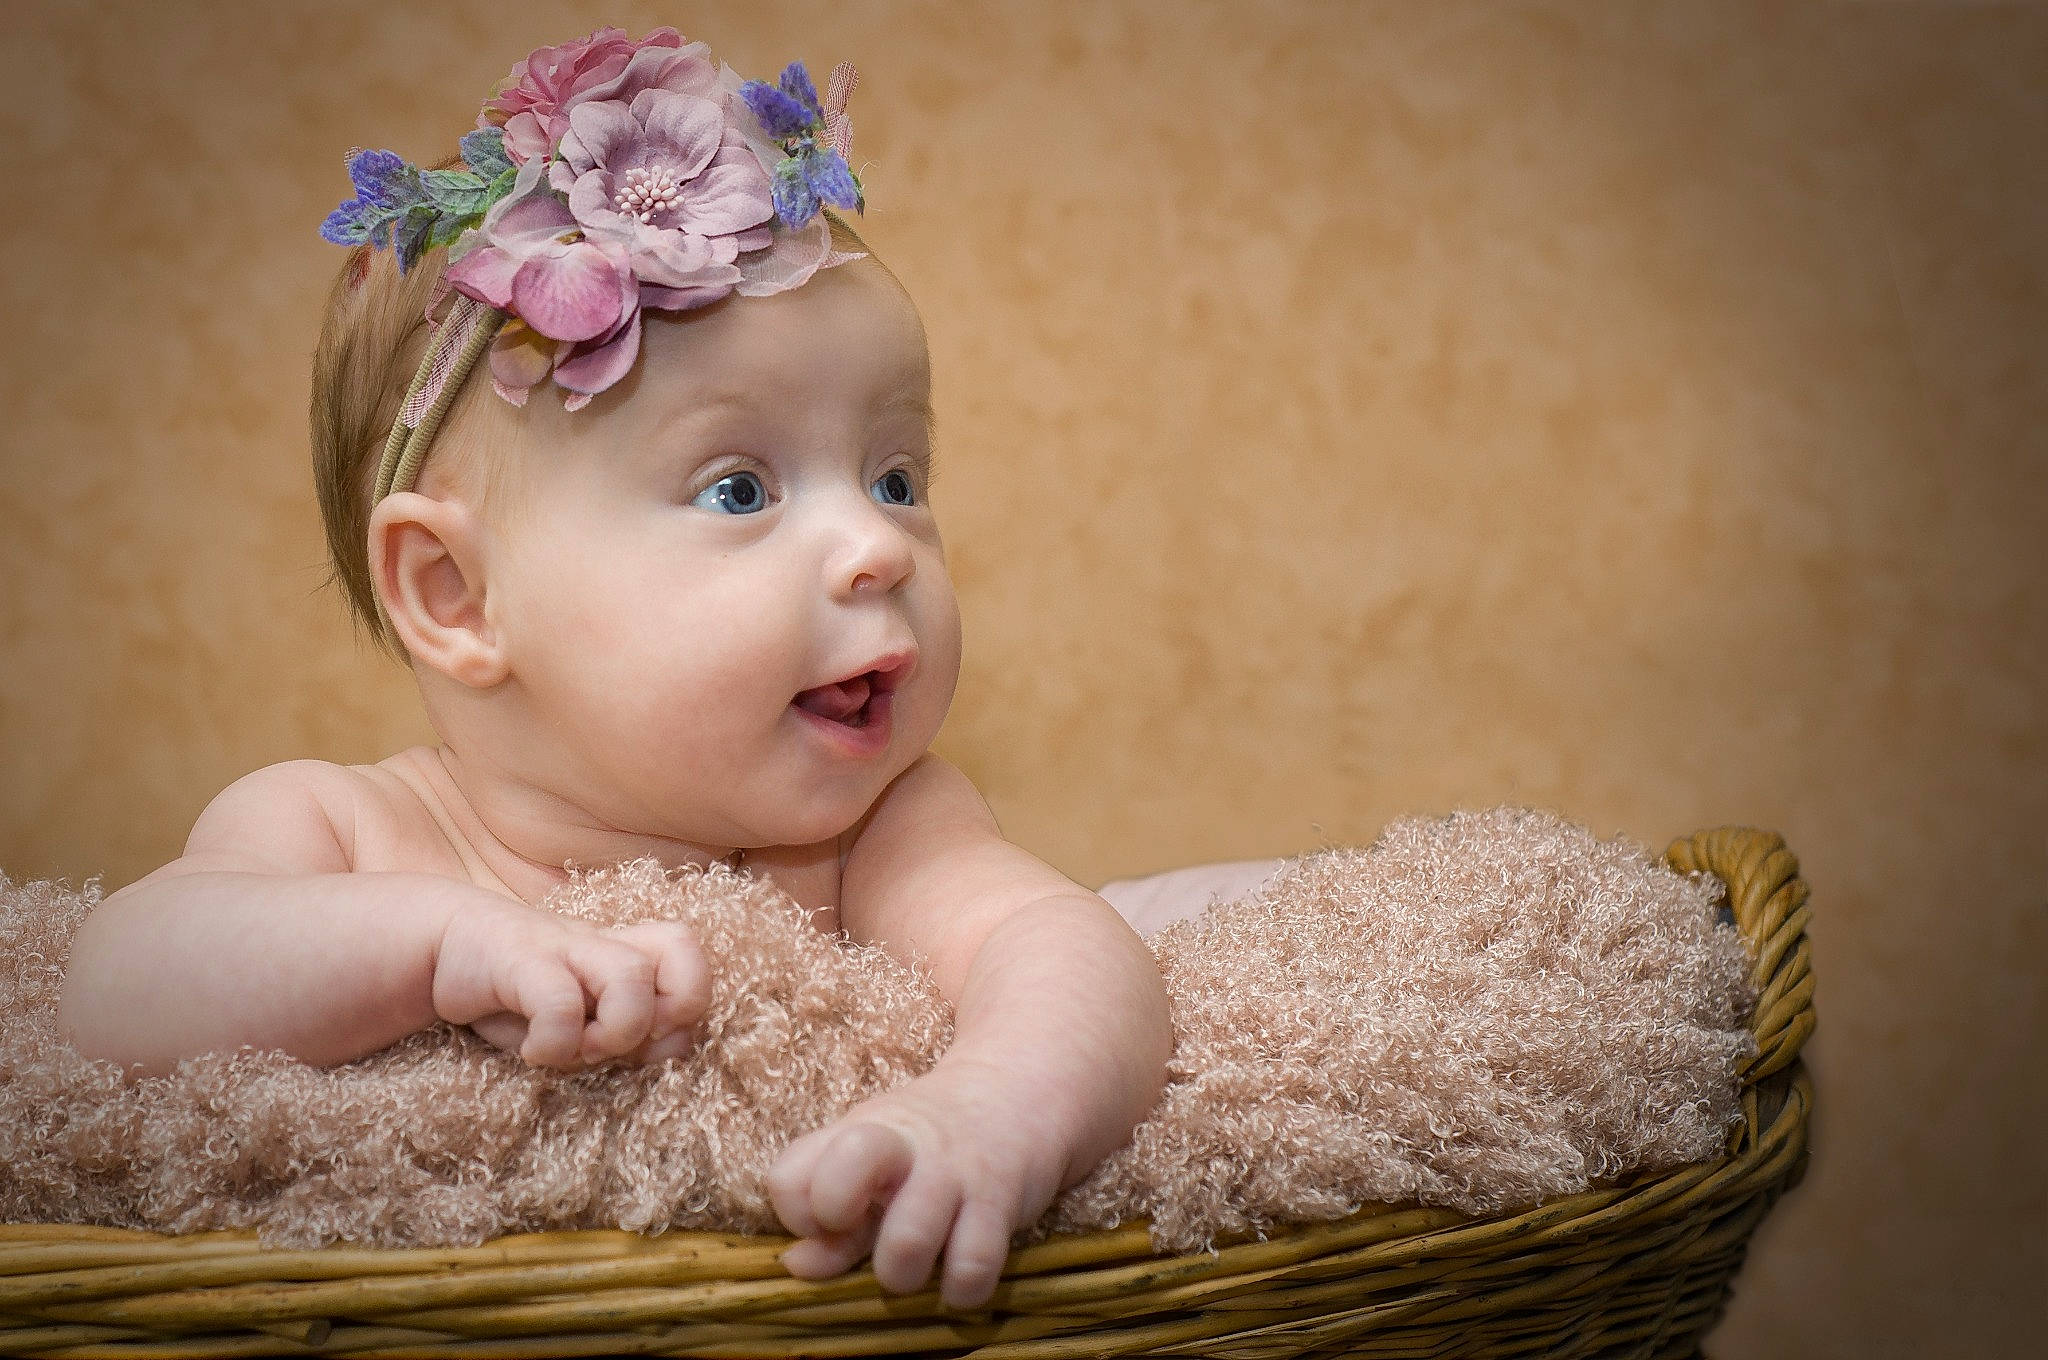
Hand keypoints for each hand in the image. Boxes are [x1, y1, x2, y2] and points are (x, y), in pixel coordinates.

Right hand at [432, 897, 709, 1069]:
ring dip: (615, 1031)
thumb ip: (633, 1037)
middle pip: (683, 945)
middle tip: (623, 1039)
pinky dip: (555, 1042)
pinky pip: (560, 1003)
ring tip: (577, 1048)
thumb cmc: (520, 998)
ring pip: (632, 976)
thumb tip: (678, 1042)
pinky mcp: (519, 957)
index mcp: (627, 953)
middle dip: (671, 1009)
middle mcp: (604, 943)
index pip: (692, 951)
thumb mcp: (581, 1026)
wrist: (438, 951)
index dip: (689, 1003)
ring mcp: (564, 945)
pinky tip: (532, 1052)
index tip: (647, 1041)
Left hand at [766, 1061, 1071, 1310]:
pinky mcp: (1001, 1198)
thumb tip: (796, 1264)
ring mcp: (951, 1171)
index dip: (799, 1215)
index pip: (788, 1180)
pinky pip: (973, 1267)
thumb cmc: (931, 1141)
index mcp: (856, 1134)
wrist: (1019, 1089)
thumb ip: (831, 1219)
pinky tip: (962, 1277)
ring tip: (919, 1266)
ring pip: (906, 1245)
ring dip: (904, 1276)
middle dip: (840, 1231)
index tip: (835, 1218)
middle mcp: (900, 1148)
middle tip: (867, 1235)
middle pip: (836, 1191)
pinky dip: (962, 1289)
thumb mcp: (874, 1163)